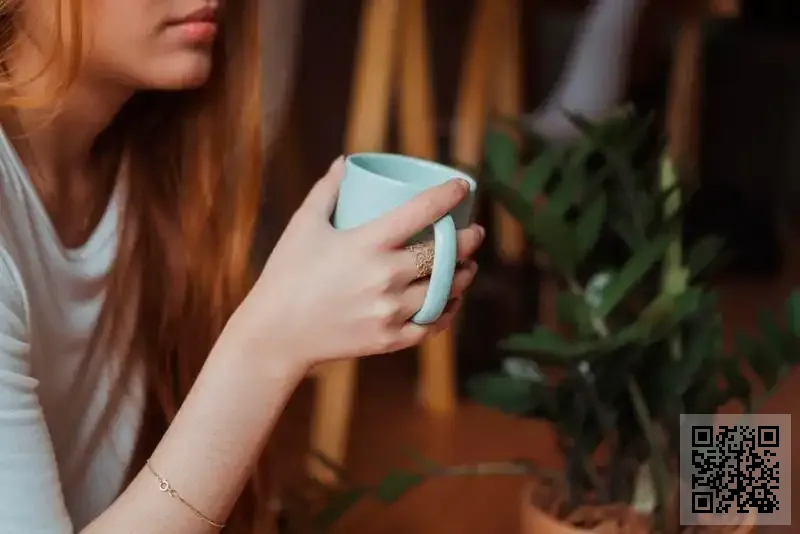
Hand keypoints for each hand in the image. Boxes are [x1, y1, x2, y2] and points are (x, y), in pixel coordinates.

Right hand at [232, 156, 484, 370]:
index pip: (422, 211)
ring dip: (463, 275)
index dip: (449, 195)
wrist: (275, 335)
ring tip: (467, 266)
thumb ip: (327, 190)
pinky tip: (450, 300)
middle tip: (475, 232)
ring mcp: (389, 311)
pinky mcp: (389, 339)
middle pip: (444, 254)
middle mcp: (385, 277)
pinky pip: (433, 324)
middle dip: (467, 239)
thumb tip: (345, 162)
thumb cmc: (286, 274)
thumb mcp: (304, 225)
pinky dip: (448, 311)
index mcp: (367, 243)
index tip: (462, 186)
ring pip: (444, 290)